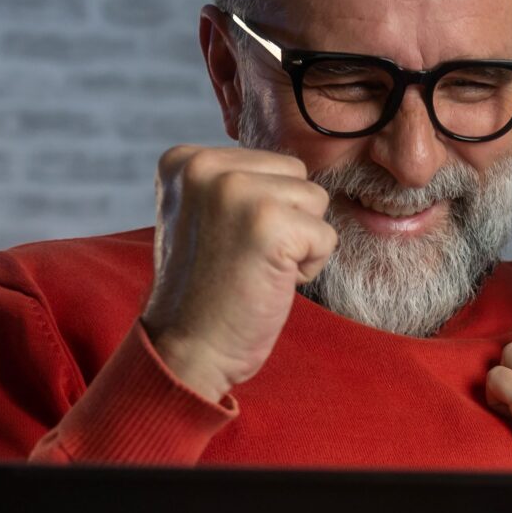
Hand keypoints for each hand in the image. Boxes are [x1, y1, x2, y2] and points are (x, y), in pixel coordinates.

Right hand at [141, 144, 337, 403]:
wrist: (186, 351)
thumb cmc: (204, 292)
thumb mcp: (203, 216)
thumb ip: (234, 182)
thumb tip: (294, 168)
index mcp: (185, 161)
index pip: (269, 163)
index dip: (264, 211)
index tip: (226, 245)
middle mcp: (205, 167)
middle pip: (296, 175)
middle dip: (287, 221)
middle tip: (245, 259)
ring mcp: (236, 191)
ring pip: (316, 201)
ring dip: (299, 243)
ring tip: (256, 270)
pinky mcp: (270, 223)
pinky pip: (326, 236)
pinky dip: (310, 268)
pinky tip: (269, 284)